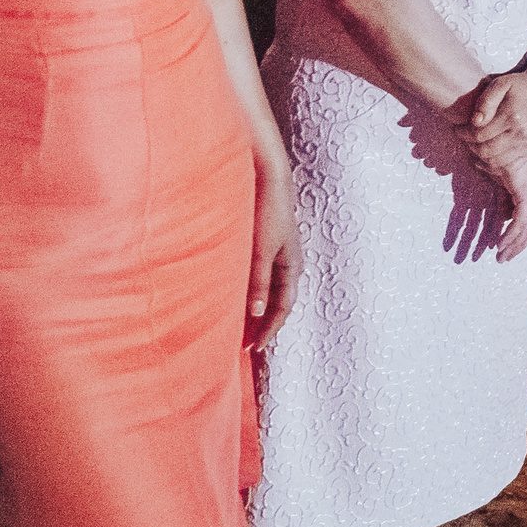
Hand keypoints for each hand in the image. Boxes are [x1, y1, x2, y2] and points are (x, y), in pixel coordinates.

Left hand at [246, 161, 302, 350]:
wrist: (266, 176)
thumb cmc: (268, 211)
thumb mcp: (261, 251)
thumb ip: (258, 282)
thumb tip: (256, 314)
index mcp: (292, 267)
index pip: (283, 307)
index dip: (270, 329)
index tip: (254, 349)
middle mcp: (286, 262)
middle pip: (276, 301)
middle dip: (263, 323)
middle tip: (245, 345)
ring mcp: (275, 253)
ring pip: (267, 290)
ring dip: (255, 309)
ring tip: (238, 326)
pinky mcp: (263, 244)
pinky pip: (259, 277)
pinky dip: (250, 292)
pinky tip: (235, 296)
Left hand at [464, 60, 526, 173]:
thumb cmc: (519, 85)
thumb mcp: (500, 83)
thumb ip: (485, 101)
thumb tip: (475, 121)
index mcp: (512, 116)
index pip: (479, 135)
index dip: (463, 133)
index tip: (458, 128)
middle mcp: (522, 133)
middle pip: (486, 151)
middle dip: (470, 145)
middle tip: (464, 136)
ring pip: (496, 161)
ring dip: (480, 155)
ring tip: (475, 143)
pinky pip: (508, 164)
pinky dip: (494, 162)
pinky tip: (486, 153)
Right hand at [491, 153, 526, 262]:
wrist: (494, 137)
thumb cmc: (495, 154)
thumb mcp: (501, 179)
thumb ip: (505, 198)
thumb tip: (504, 218)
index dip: (524, 236)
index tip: (509, 249)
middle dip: (519, 245)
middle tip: (504, 259)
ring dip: (514, 244)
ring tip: (501, 256)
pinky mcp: (526, 190)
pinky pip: (521, 220)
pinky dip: (511, 235)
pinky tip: (500, 244)